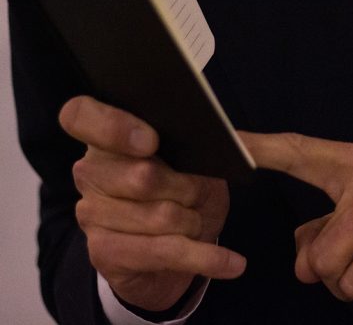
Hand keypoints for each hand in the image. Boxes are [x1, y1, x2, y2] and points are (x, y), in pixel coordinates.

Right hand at [59, 96, 245, 310]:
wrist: (175, 250)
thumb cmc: (185, 191)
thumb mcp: (203, 160)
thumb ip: (219, 142)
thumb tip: (247, 143)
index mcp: (107, 136)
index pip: (81, 116)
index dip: (113, 127)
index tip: (152, 141)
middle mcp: (90, 171)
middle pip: (143, 175)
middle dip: (189, 188)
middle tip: (197, 195)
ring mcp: (91, 212)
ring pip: (159, 216)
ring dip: (194, 221)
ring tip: (195, 221)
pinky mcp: (103, 252)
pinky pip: (164, 252)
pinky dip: (206, 257)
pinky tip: (232, 262)